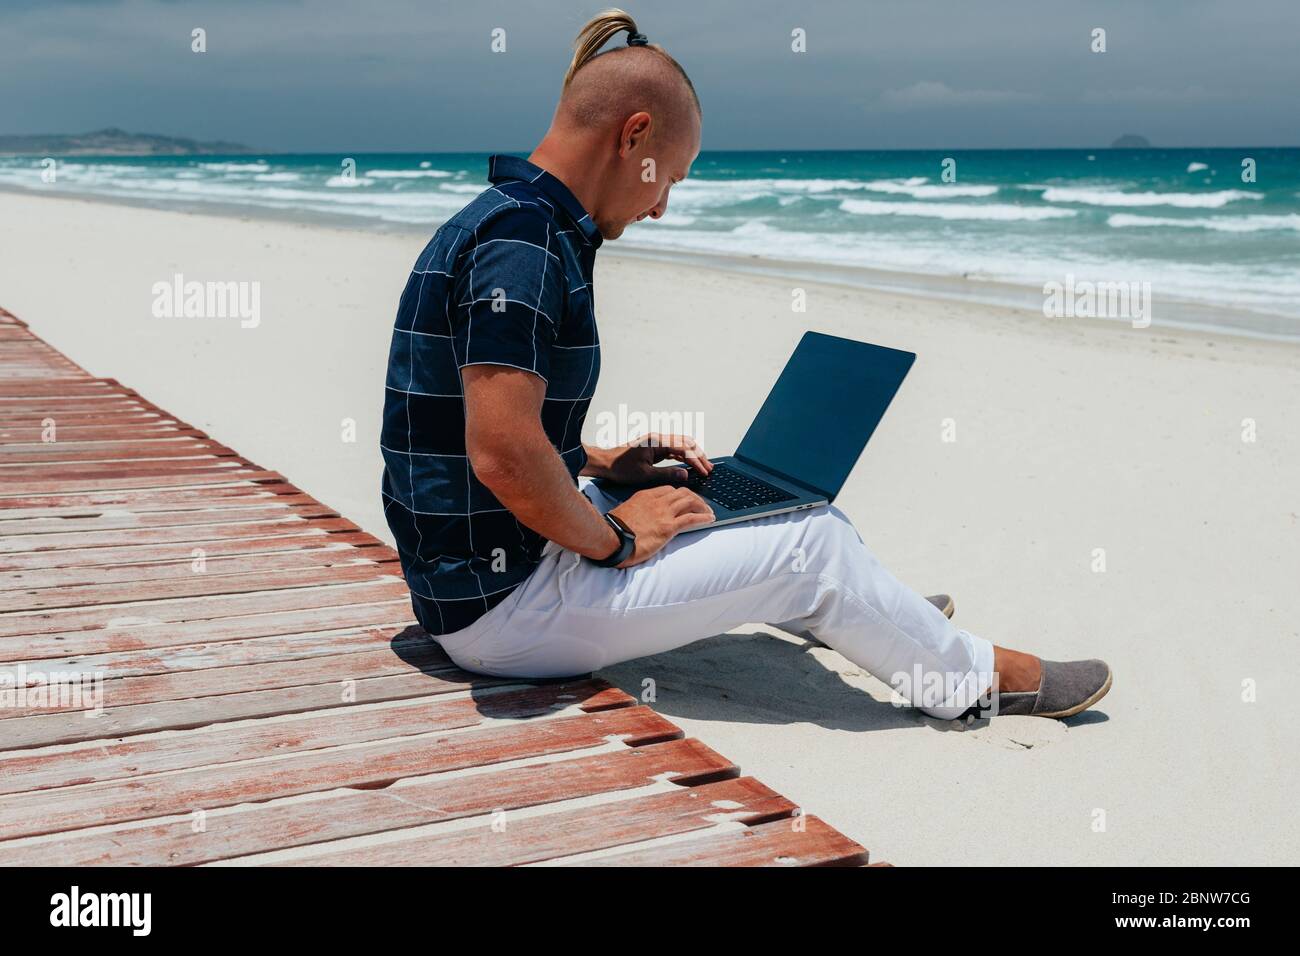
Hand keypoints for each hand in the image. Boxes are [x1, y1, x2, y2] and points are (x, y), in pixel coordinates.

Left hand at [593, 432, 713, 484]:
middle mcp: (658, 438)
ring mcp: (656, 442)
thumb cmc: (620, 468)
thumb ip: (667, 473)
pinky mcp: (654, 447)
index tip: (705, 471)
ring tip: (703, 466)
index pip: (684, 448)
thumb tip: (685, 474)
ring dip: (693, 454)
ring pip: (681, 444)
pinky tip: (689, 464)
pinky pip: (673, 449)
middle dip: (699, 455)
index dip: (697, 460)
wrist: (604, 463)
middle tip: (709, 468)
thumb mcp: (645, 475)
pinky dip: (684, 456)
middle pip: (686, 443)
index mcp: (657, 442)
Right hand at [609, 485, 713, 566]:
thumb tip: (643, 518)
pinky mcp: (668, 527)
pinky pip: (692, 518)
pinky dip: (704, 517)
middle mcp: (656, 501)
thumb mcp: (626, 513)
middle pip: (682, 493)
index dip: (680, 494)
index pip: (668, 490)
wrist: (611, 538)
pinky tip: (710, 519)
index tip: (685, 500)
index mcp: (645, 496)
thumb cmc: (614, 530)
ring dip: (702, 506)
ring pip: (690, 501)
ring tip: (708, 512)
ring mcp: (663, 513)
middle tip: (701, 505)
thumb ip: (638, 511)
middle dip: (695, 498)